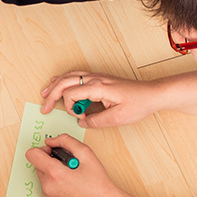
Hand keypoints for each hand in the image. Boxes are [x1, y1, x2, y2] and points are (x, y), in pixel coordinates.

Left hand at [25, 135, 121, 196]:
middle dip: (49, 160)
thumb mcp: (86, 153)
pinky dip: (53, 182)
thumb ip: (66, 140)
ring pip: (41, 174)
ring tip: (70, 175)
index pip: (31, 154)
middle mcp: (47, 186)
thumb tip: (50, 141)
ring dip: (52, 171)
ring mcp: (47, 196)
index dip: (42, 149)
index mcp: (54, 174)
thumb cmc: (97, 181)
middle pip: (36, 164)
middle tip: (67, 164)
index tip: (53, 152)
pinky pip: (45, 185)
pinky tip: (68, 184)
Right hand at [40, 71, 161, 127]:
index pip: (71, 93)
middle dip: (52, 95)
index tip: (80, 116)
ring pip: (68, 76)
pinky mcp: (99, 78)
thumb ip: (97, 121)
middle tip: (45, 107)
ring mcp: (96, 76)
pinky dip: (64, 80)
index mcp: (98, 87)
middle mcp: (95, 78)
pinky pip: (76, 75)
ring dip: (55, 85)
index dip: (71, 108)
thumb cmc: (138, 103)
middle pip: (65, 82)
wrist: (151, 94)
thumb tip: (82, 121)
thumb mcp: (118, 118)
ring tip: (45, 94)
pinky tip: (59, 84)